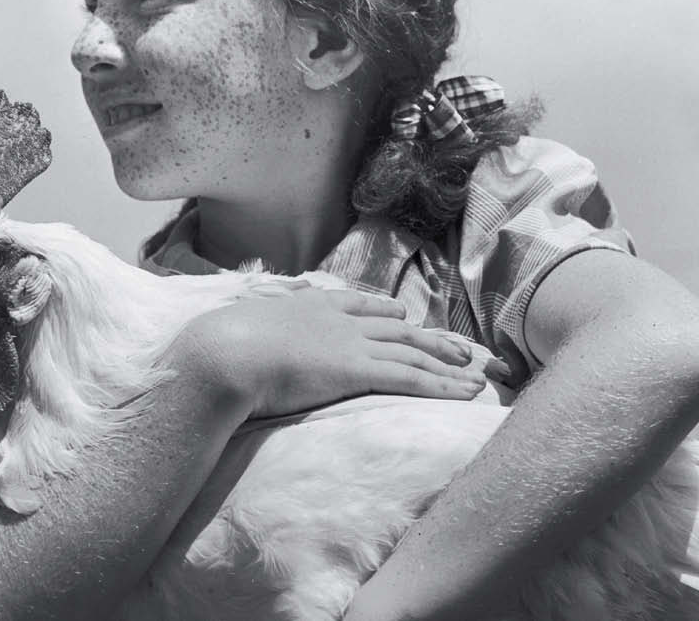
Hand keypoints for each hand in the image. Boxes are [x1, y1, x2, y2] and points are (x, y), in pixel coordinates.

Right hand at [174, 288, 487, 418]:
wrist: (224, 351)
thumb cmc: (221, 342)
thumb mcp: (238, 320)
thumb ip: (253, 317)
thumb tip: (244, 317)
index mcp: (311, 306)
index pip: (360, 305)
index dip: (387, 312)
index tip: (406, 316)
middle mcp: (339, 321)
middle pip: (399, 329)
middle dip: (433, 338)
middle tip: (463, 348)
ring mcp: (352, 344)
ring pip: (414, 354)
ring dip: (449, 364)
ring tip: (477, 374)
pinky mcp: (359, 372)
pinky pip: (413, 380)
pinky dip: (444, 386)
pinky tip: (466, 393)